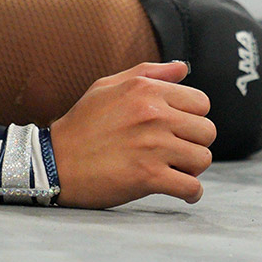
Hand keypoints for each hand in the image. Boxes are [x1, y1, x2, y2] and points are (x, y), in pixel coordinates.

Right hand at [47, 59, 214, 208]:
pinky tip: (181, 190)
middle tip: (176, 151)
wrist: (54, 162)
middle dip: (195, 143)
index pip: (201, 103)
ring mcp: (152, 147)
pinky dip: (191, 192)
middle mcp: (153, 115)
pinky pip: (191, 187)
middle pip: (207, 131)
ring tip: (175, 169)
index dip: (192, 117)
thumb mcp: (107, 86)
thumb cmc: (81, 124)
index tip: (178, 129)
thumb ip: (148, 73)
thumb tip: (183, 68)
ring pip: (203, 159)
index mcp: (146, 91)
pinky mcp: (149, 177)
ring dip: (192, 168)